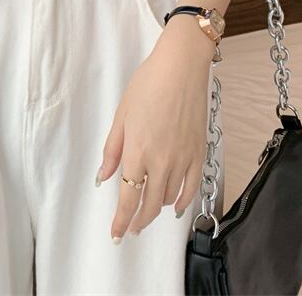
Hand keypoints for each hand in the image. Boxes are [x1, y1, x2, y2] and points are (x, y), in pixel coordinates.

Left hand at [95, 17, 215, 240]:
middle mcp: (161, 161)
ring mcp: (182, 158)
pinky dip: (183, 202)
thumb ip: (112, 150)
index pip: (128, 198)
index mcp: (137, 151)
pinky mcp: (199, 153)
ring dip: (157, 211)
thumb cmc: (148, 84)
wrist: (181, 67)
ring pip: (169, 199)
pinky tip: (175, 206)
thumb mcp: (121, 114)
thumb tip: (103, 177)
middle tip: (130, 228)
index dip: (121, 220)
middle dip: (138, 220)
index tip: (116, 234)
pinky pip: (191, 187)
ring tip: (147, 212)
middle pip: (150, 204)